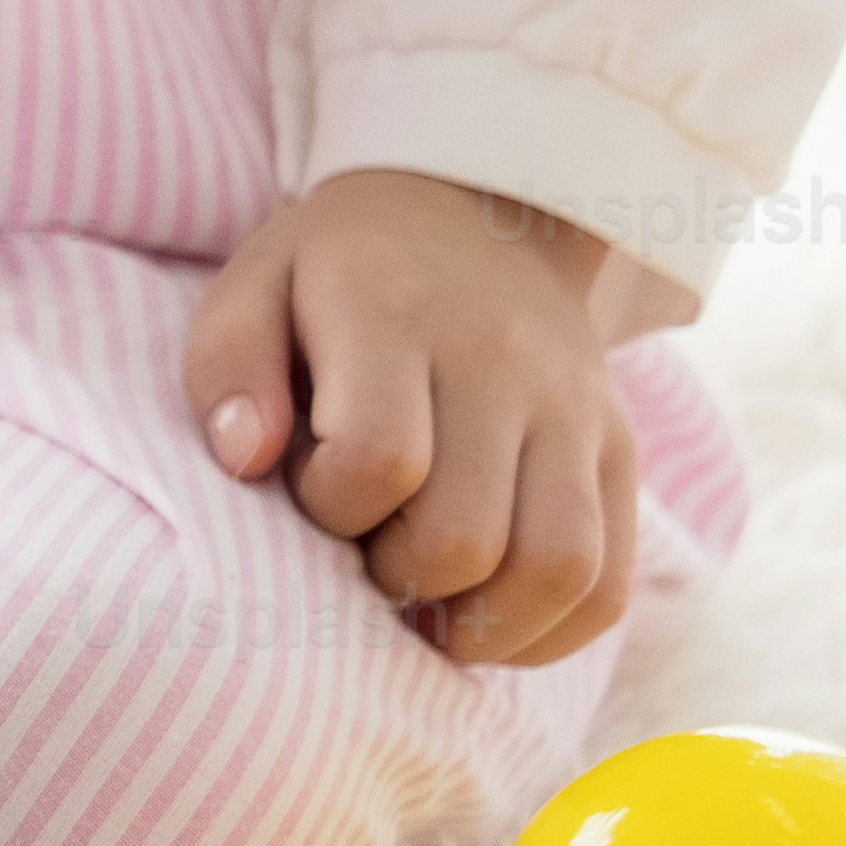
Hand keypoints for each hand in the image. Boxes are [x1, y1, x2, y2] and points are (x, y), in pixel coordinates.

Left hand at [184, 168, 640, 667]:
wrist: (482, 212)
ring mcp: (575, 412)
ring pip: (561, 570)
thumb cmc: (341, 273)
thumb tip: (244, 460)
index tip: (313, 487)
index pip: (380, 459)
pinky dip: (554, 632)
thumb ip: (226, 368)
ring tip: (429, 606)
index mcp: (397, 316)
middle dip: (400, 576)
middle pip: (469, 535)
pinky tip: (491, 623)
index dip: (333, 506)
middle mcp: (503, 365)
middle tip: (367, 553)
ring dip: (482, 625)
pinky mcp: (619, 450)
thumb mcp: (254, 285)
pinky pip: (613, 580)